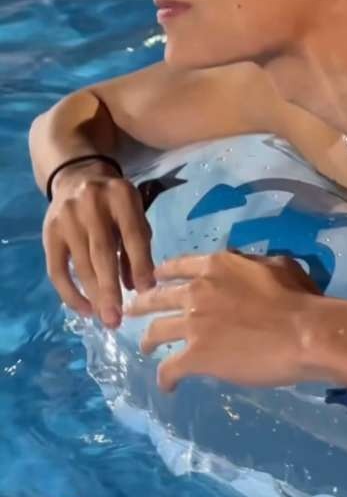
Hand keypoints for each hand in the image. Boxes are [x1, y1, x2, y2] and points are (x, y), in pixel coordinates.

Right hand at [43, 168, 153, 325]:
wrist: (77, 177)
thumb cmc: (114, 204)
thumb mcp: (134, 214)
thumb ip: (139, 246)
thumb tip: (140, 287)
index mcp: (121, 196)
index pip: (133, 233)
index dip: (140, 264)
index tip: (147, 292)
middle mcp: (92, 203)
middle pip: (102, 252)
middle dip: (111, 289)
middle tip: (118, 318)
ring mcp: (66, 217)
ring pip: (80, 264)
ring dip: (94, 296)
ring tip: (107, 318)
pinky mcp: (48, 232)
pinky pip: (57, 270)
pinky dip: (70, 293)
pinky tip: (85, 309)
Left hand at [125, 250, 323, 391]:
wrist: (302, 333)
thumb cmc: (298, 298)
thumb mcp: (277, 265)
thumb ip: (252, 264)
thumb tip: (245, 267)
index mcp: (215, 267)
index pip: (177, 267)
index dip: (161, 275)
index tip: (154, 281)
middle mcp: (196, 291)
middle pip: (156, 297)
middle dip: (141, 304)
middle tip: (132, 311)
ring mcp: (192, 325)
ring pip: (154, 332)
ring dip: (146, 340)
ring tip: (144, 348)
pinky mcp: (195, 357)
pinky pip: (168, 368)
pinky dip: (164, 378)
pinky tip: (167, 386)